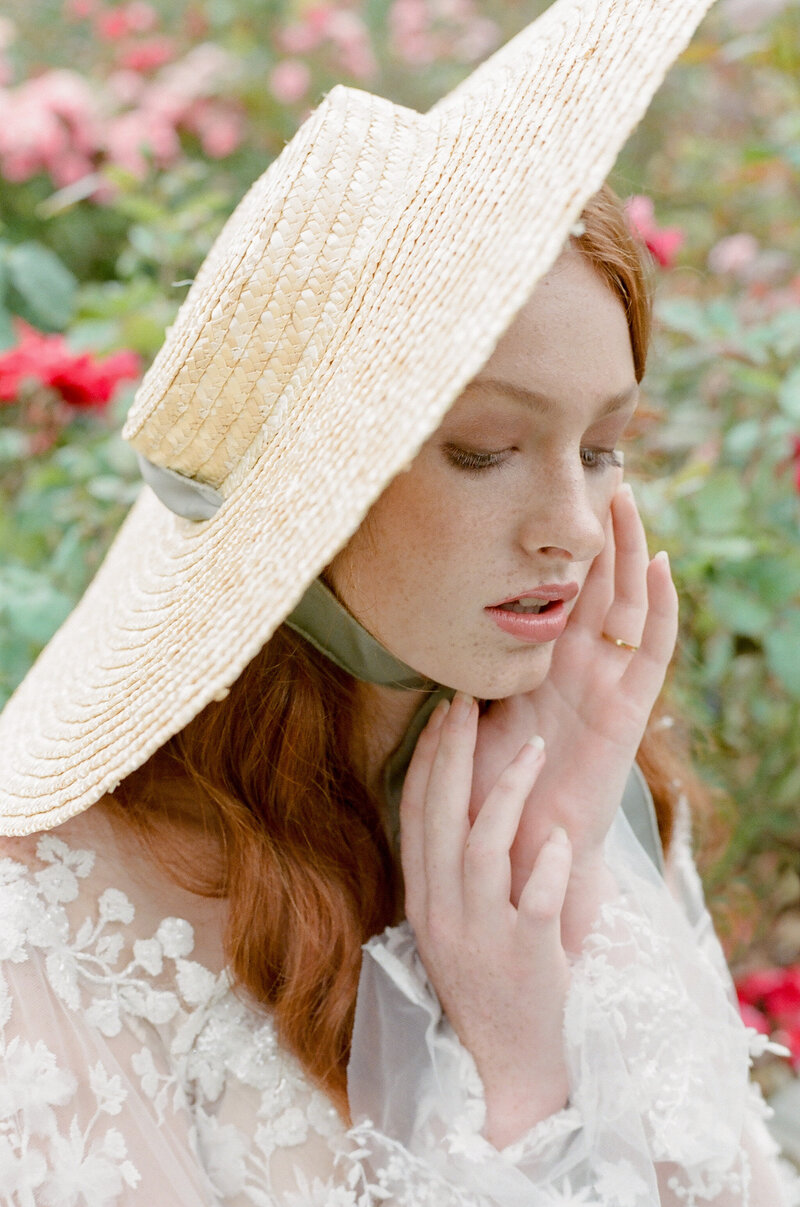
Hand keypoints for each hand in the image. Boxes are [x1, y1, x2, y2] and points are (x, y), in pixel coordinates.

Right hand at [400, 690, 572, 1148]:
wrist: (509, 1064)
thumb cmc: (487, 979)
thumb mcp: (451, 922)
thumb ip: (450, 867)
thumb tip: (458, 798)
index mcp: (423, 896)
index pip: (415, 812)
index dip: (427, 757)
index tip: (441, 709)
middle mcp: (442, 910)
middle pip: (441, 816)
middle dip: (454, 752)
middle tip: (469, 700)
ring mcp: (481, 933)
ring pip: (483, 847)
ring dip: (506, 791)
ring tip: (534, 748)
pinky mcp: (526, 958)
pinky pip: (535, 899)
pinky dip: (549, 866)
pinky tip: (563, 839)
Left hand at [469, 483, 678, 913]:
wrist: (516, 853)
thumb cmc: (489, 789)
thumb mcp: (470, 713)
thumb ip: (466, 667)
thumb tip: (436, 616)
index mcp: (545, 665)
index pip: (562, 591)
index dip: (564, 545)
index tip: (555, 492)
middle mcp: (580, 669)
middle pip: (600, 584)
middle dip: (602, 531)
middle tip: (604, 472)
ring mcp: (607, 686)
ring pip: (628, 604)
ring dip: (630, 550)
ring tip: (627, 495)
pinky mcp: (627, 712)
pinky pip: (651, 652)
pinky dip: (661, 608)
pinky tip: (659, 563)